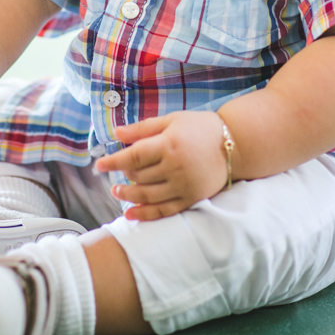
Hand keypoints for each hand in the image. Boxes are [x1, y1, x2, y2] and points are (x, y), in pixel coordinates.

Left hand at [95, 110, 227, 221]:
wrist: (236, 144)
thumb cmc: (201, 128)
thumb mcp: (172, 120)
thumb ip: (143, 128)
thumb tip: (116, 134)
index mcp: (169, 144)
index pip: (134, 156)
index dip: (114, 162)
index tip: (99, 165)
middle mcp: (175, 167)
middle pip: (140, 176)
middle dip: (123, 176)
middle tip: (114, 175)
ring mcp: (184, 185)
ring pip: (148, 195)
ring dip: (129, 195)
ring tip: (117, 192)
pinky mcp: (191, 198)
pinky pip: (165, 210)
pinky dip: (146, 214)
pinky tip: (131, 213)